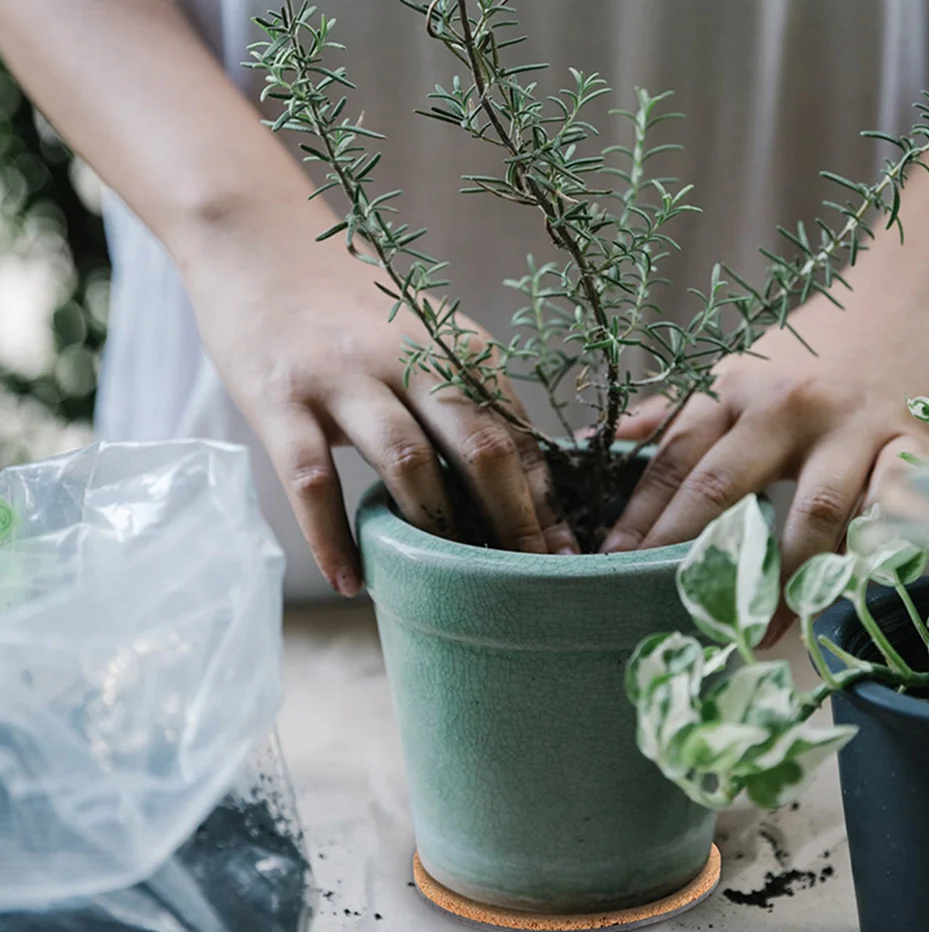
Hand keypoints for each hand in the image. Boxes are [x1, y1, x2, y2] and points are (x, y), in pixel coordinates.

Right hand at [184, 199, 576, 595]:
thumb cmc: (349, 306)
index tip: (566, 557)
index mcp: (458, 347)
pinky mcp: (281, 396)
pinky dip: (333, 538)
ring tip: (449, 590)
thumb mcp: (424, 340)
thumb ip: (464, 397)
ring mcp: (345, 376)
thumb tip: (516, 478)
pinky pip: (312, 480)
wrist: (254, 237)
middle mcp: (411, 358)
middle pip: (481, 448)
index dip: (547, 503)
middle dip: (514, 523)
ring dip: (435, 533)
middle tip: (530, 585)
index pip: (518, 434)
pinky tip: (351, 582)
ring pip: (409, 464)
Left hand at [606, 278, 928, 643]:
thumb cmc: (816, 346)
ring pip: (810, 513)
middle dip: (689, 552)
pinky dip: (865, 553)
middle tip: (666, 606)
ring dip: (781, 579)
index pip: (672, 459)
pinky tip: (840, 592)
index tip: (612, 563)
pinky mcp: (914, 444)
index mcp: (733, 387)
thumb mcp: (738, 366)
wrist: (917, 295)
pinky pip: (886, 511)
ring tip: (755, 629)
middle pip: (724, 487)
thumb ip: (673, 409)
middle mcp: (786, 405)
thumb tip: (602, 440)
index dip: (639, 516)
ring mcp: (851, 426)